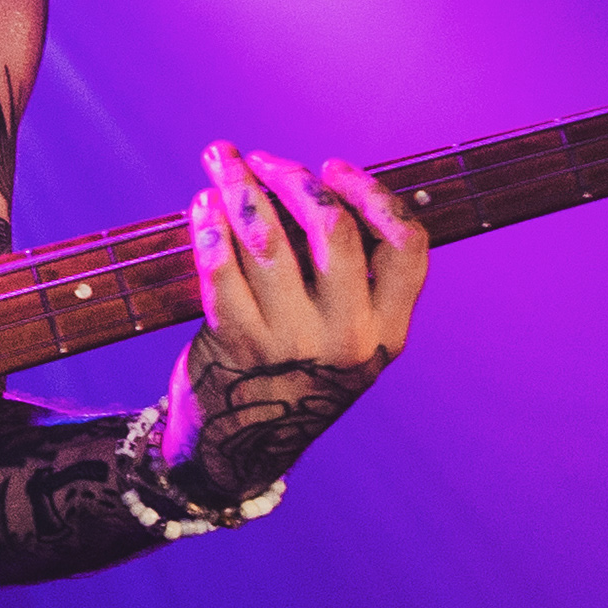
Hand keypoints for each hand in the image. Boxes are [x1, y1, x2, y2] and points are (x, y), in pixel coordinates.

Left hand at [160, 142, 426, 501]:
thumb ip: (348, 278)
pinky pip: (220, 272)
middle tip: (261, 159)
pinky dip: (208, 230)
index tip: (334, 166)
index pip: (407, 246)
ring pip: (269, 241)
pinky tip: (201, 206)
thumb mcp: (344, 337)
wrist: (239, 448)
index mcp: (387, 330)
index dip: (372, 194)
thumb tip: (317, 183)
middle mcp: (347, 337)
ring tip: (222, 162)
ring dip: (241, 189)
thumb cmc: (291, 370)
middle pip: (333, 229)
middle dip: (293, 178)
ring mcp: (291, 343)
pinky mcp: (237, 346)